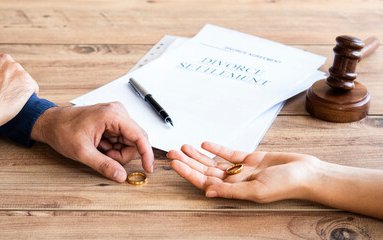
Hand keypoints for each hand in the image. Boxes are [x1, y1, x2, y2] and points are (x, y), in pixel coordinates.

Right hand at [0, 48, 38, 128]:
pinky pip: (33, 88)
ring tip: (9, 100)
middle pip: (13, 71)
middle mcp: (6, 60)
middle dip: (9, 81)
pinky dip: (29, 95)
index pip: (1, 65)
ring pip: (22, 79)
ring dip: (18, 88)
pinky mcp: (28, 83)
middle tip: (1, 95)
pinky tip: (20, 102)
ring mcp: (18, 71)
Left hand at [31, 102, 153, 181]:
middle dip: (122, 154)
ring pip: (129, 142)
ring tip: (98, 150)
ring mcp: (116, 115)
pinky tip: (99, 146)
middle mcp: (118, 112)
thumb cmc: (63, 130)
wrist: (51, 123)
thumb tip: (121, 176)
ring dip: (116, 152)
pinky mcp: (113, 121)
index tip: (148, 168)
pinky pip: (122, 139)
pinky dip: (112, 148)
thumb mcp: (82, 152)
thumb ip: (104, 165)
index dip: (146, 154)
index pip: (140, 136)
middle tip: (105, 157)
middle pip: (135, 141)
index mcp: (113, 115)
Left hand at [167, 142, 319, 201]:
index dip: (189, 173)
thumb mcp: (257, 190)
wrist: (307, 173)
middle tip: (173, 152)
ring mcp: (242, 170)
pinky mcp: (251, 159)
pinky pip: (229, 154)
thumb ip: (232, 191)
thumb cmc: (286, 184)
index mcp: (235, 191)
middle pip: (206, 171)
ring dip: (199, 155)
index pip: (205, 182)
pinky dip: (217, 149)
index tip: (175, 164)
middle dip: (188, 162)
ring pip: (214, 162)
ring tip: (184, 146)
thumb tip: (208, 193)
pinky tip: (205, 144)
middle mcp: (236, 181)